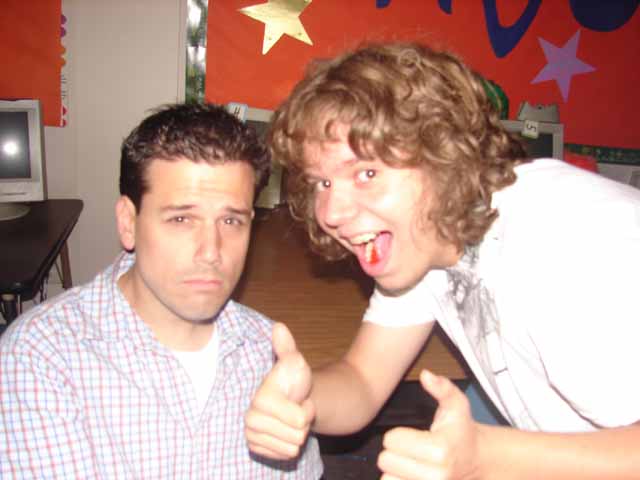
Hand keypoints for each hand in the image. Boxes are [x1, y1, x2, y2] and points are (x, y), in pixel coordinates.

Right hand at [245, 322, 314, 459]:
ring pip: (292, 448)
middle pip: (296, 436)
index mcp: (259, 400)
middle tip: (295, 409)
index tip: (298, 398)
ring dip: (297, 434)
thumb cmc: (294, 380)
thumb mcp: (294, 362)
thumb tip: (279, 326)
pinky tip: (284, 431)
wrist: (290, 400)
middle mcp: (251, 420)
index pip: (298, 420)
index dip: (306, 410)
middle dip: (302, 423)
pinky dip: (289, 445)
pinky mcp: (257, 450)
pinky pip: (285, 456)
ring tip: (290, 419)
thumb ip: (286, 347)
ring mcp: (252, 436)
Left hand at [378, 370, 481, 479]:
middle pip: (385, 461)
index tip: (413, 435)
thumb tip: (426, 375)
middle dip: (394, 453)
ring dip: (394, 471)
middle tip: (411, 450)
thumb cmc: (461, 432)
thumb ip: (442, 388)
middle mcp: (436, 476)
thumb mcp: (456, 405)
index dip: (398, 435)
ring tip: (410, 464)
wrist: (478, 462)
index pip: (391, 440)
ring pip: (386, 479)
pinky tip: (409, 474)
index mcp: (440, 449)